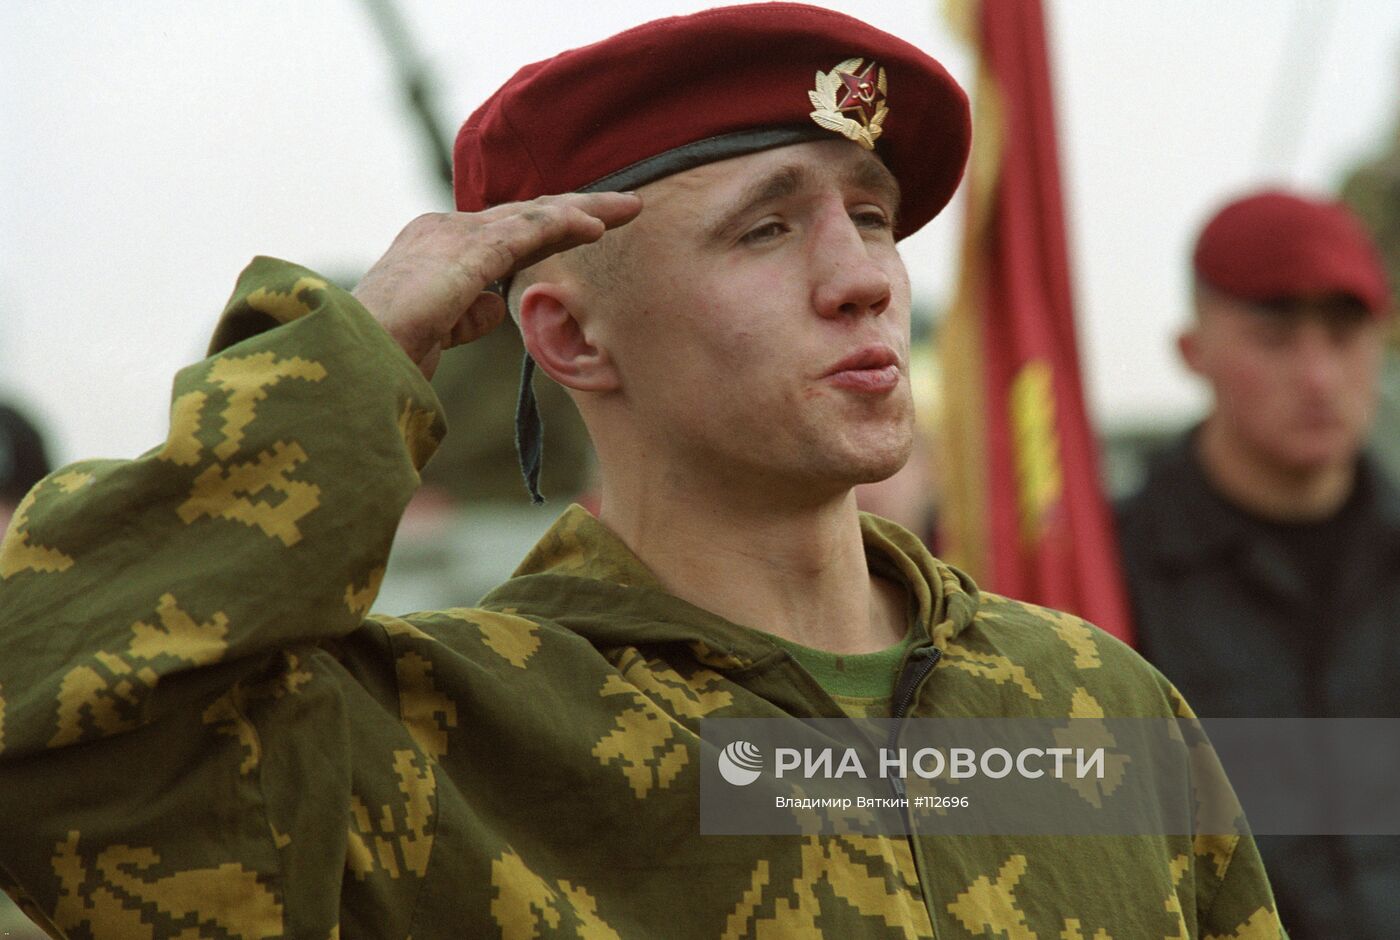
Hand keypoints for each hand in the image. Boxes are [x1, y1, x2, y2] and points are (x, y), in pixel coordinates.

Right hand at [352, 192, 641, 377]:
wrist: (349, 361)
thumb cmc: (382, 358)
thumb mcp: (434, 332)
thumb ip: (465, 315)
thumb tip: (495, 304)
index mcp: (432, 246)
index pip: (504, 231)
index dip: (550, 227)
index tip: (590, 227)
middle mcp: (443, 229)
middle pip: (525, 214)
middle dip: (578, 209)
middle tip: (624, 207)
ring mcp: (454, 235)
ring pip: (534, 215)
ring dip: (586, 210)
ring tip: (630, 209)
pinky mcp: (468, 251)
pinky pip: (528, 232)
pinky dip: (565, 226)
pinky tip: (597, 228)